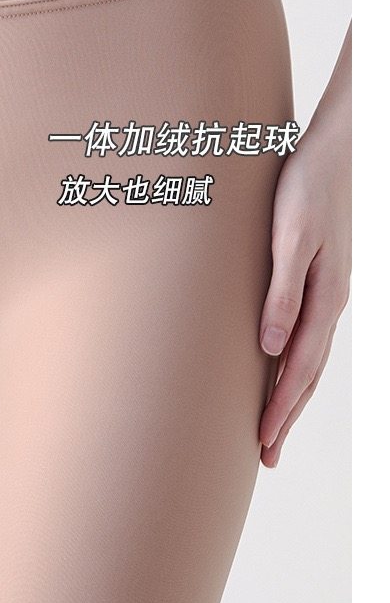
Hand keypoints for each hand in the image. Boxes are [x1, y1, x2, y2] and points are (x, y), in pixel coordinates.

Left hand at [258, 23, 350, 467]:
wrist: (340, 146)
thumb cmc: (308, 185)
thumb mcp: (290, 237)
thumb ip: (282, 292)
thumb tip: (269, 348)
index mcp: (325, 298)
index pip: (297, 370)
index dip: (279, 410)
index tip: (261, 445)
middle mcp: (330, 302)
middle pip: (307, 374)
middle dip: (285, 416)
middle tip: (266, 456)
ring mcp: (329, 291)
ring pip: (309, 357)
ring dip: (291, 395)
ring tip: (271, 425)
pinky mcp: (322, 277)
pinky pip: (307, 334)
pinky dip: (296, 363)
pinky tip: (281, 367)